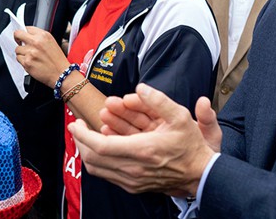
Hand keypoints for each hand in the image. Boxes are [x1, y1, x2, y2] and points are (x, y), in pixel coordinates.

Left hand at [14, 26, 69, 86]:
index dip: (25, 33)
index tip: (24, 36)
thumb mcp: (52, 42)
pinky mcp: (27, 62)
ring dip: (22, 53)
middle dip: (17, 38)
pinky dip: (23, 61)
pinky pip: (18, 58)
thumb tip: (27, 36)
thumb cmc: (58, 60)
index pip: (27, 28)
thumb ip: (40, 38)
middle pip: (17, 34)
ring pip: (17, 49)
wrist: (61, 73)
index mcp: (43, 35)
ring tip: (31, 57)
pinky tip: (31, 62)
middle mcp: (36, 42)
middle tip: (19, 42)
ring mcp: (30, 52)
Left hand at [68, 84, 216, 196]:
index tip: (75, 124)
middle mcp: (134, 169)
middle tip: (78, 127)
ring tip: (87, 135)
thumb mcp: (181, 117)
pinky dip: (99, 161)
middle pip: (93, 158)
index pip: (100, 146)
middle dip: (81, 141)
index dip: (83, 135)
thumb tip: (141, 88)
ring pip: (97, 169)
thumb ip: (159, 101)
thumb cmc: (191, 146)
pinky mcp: (133, 186)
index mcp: (142, 150)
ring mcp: (132, 180)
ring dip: (88, 151)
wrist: (200, 174)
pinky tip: (102, 147)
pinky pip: (107, 175)